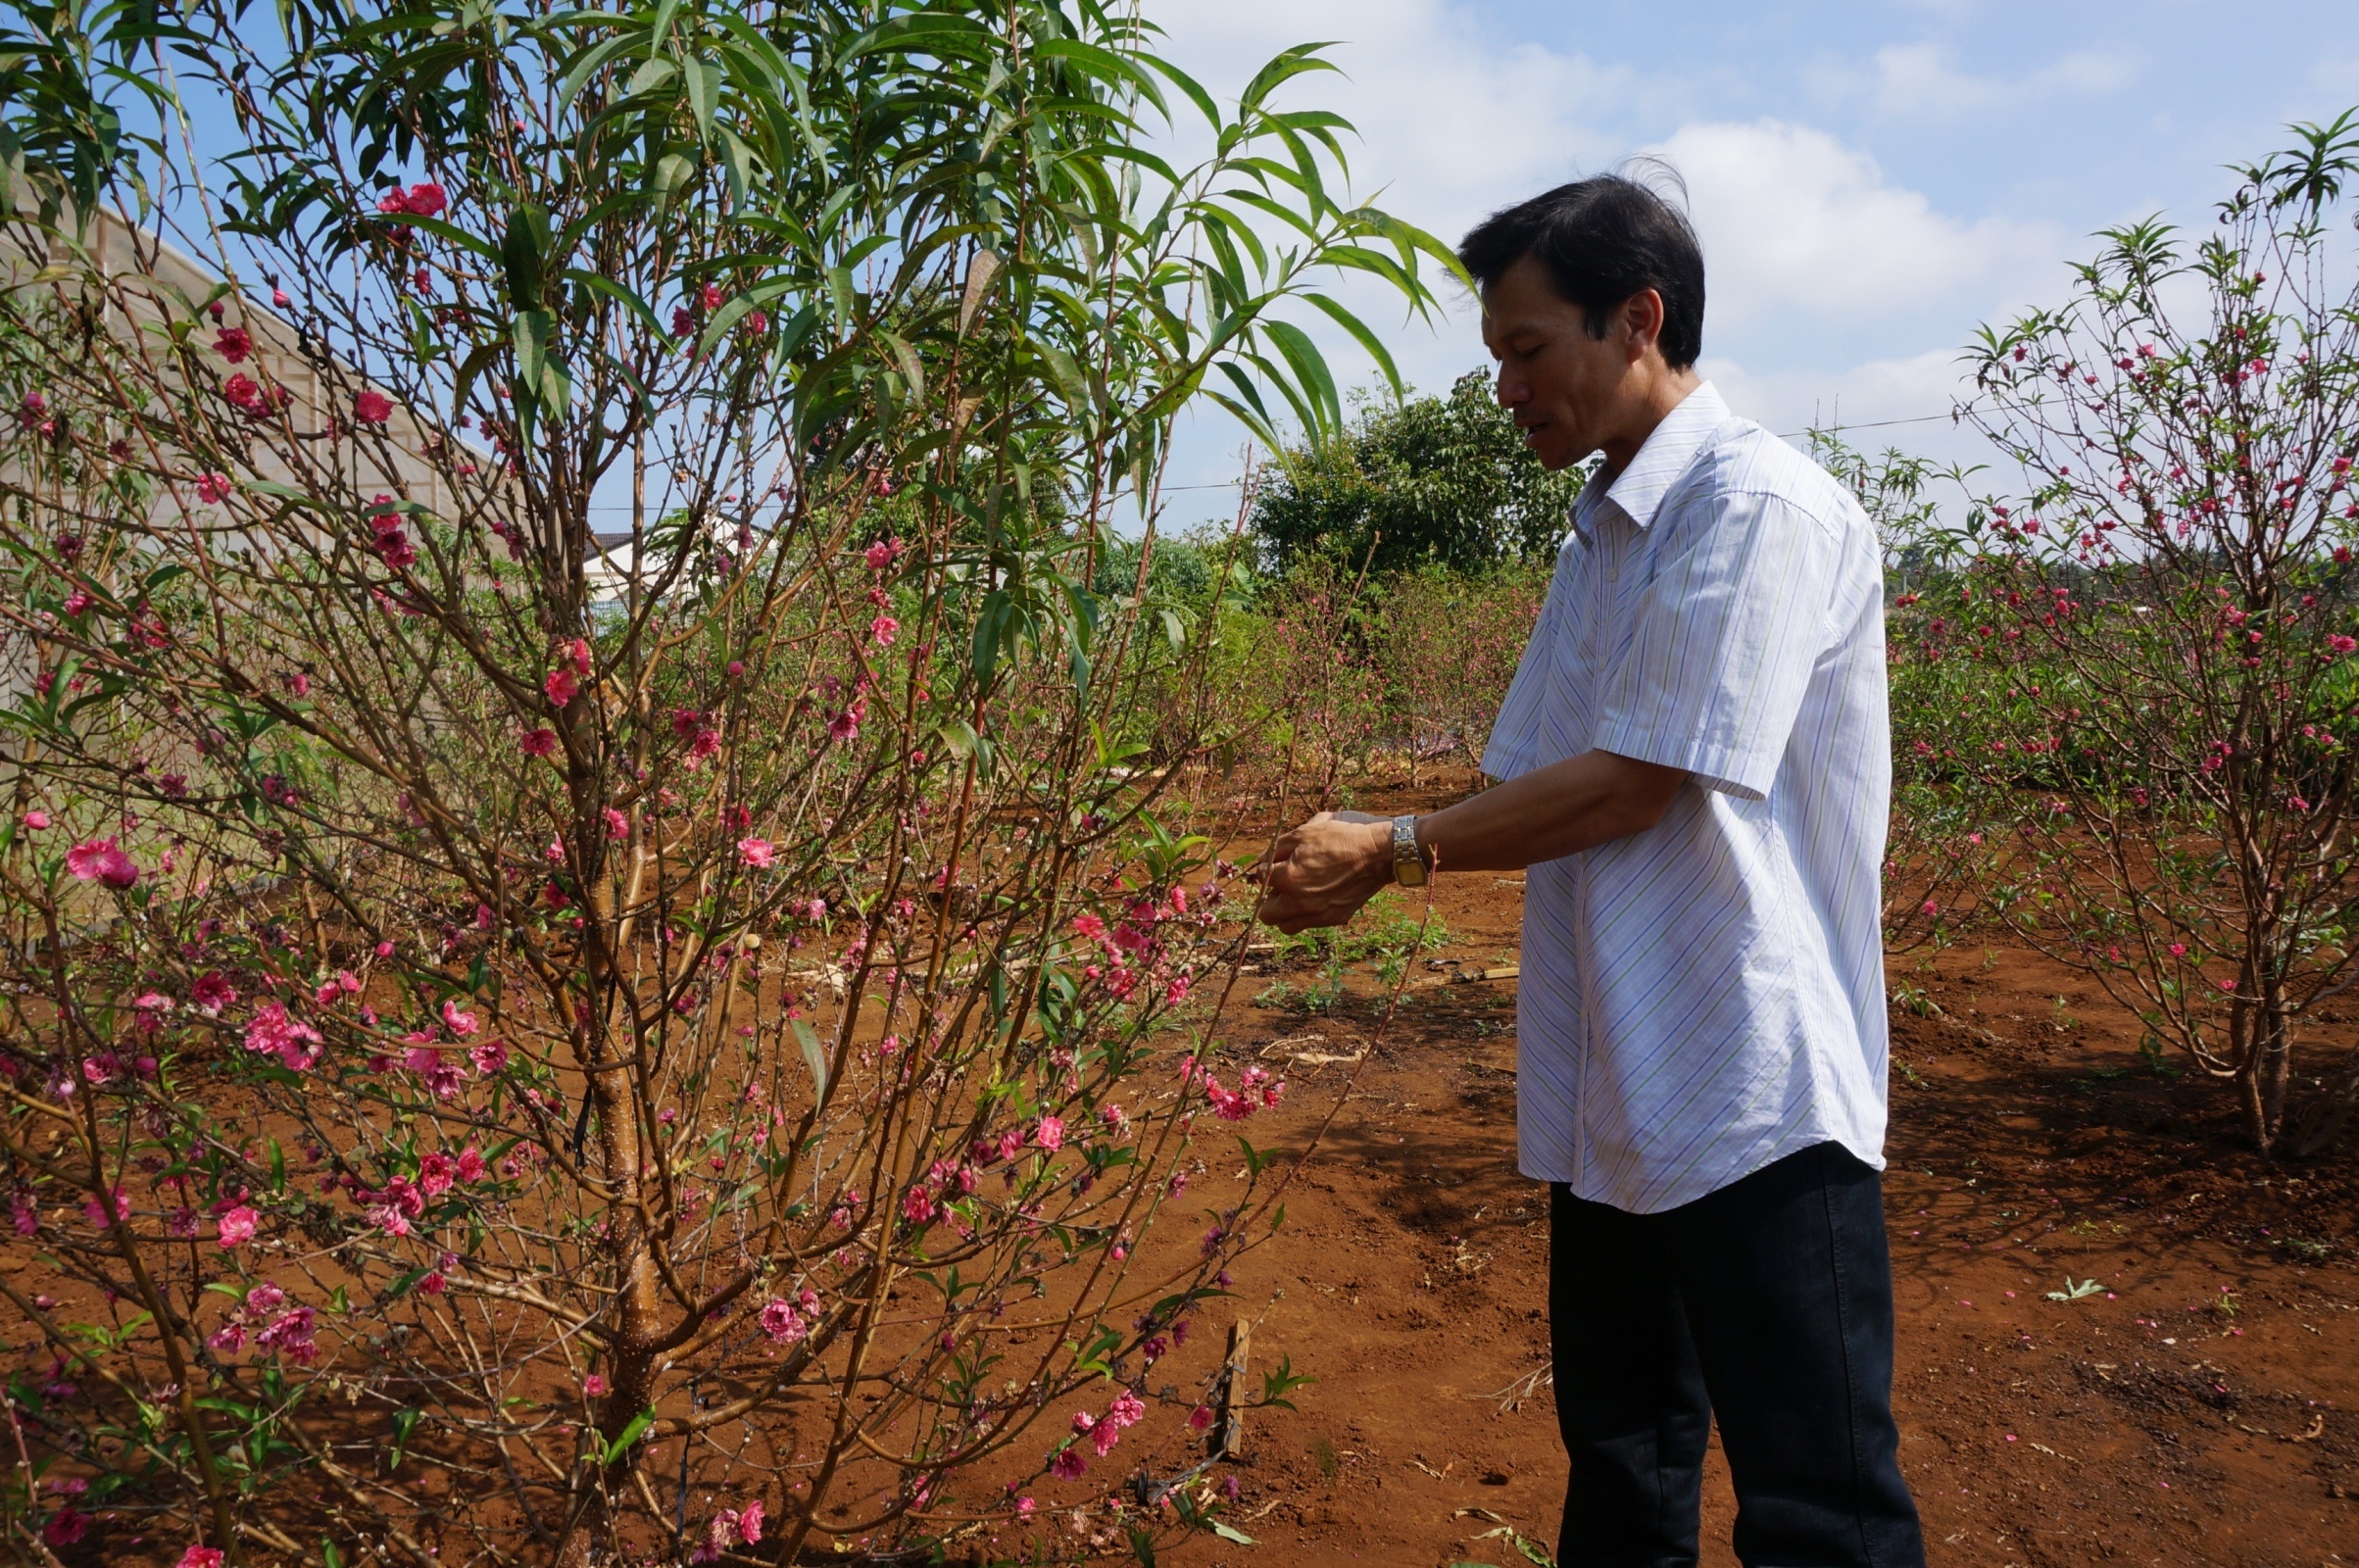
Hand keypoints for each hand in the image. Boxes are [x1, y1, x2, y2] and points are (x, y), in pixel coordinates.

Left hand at [1253, 812, 1392, 933]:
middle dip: (1268, 899)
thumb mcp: (1304, 833)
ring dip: (1285, 913)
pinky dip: (1306, 914)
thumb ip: (1277, 848)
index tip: (1275, 862)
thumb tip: (1262, 860)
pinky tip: (1315, 897)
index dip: (1265, 868)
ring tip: (1294, 895)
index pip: (1260, 879)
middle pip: (1267, 914)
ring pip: (1286, 926)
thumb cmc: (1341, 839)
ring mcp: (1317, 914)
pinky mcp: (1334, 918)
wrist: (1377, 854)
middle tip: (1280, 885)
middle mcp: (1299, 902)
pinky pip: (1310, 924)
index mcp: (1289, 879)